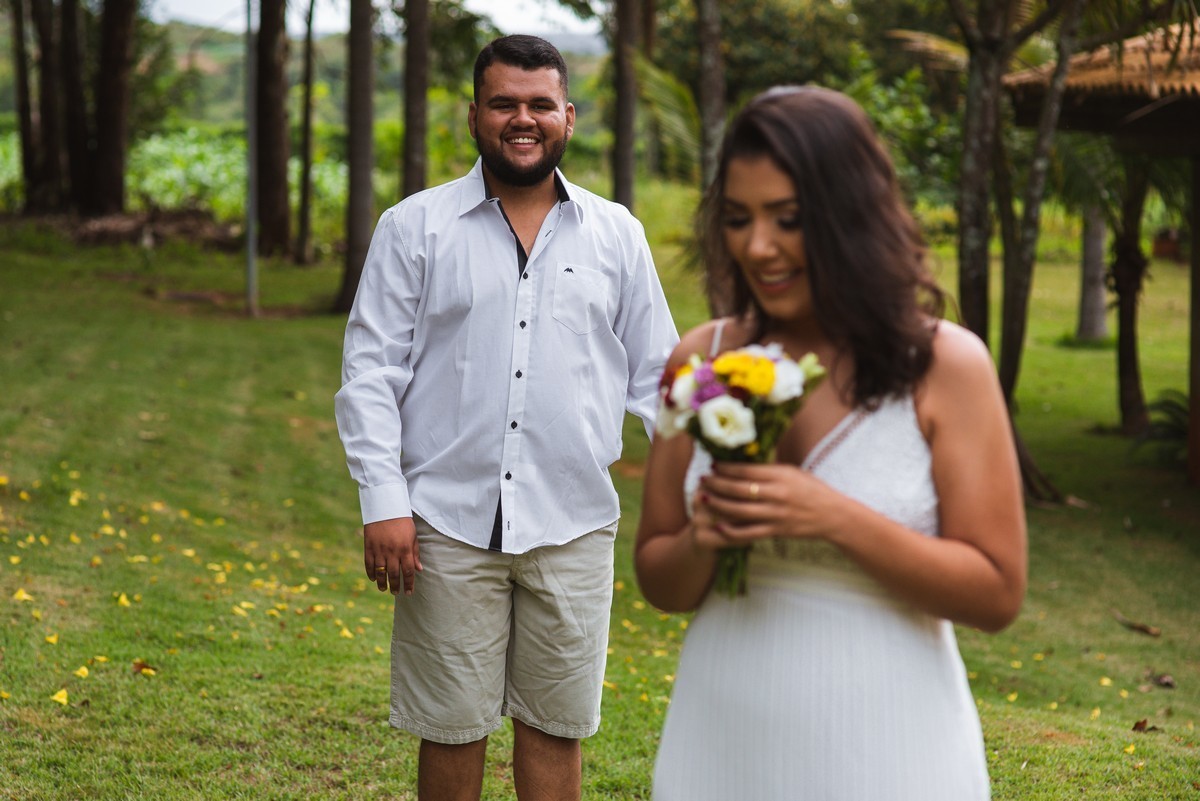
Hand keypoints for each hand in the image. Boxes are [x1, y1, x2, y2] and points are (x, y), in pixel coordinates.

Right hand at [364, 517, 420, 595]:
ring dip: (382, 583)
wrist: (385, 508)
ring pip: (380, 572)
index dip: (408, 584)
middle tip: (396, 593)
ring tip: (383, 589)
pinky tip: (374, 579)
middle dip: (395, 586)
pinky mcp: (369, 547)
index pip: (408, 572)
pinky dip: (371, 573)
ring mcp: (379, 550)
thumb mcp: (413, 536)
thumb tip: (419, 570)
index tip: (408, 592)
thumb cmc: (402, 522)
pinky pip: (369, 564)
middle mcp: (392, 552)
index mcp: (405, 549)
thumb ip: (415, 554)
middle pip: (393, 574)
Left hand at [699, 462, 830, 543]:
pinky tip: (718, 526)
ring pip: (740, 511)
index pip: (747, 470)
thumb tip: (741, 463)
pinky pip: (749, 533)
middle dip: (717, 484)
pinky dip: (731, 531)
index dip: (726, 468)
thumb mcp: (792, 472)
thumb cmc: (812, 490)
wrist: (833, 515)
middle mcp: (777, 494)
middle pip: (739, 489)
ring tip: (704, 499)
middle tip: (703, 480)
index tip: (713, 465)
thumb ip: (769, 470)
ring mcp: (776, 514)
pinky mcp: (776, 531)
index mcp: (781, 475)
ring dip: (719, 505)